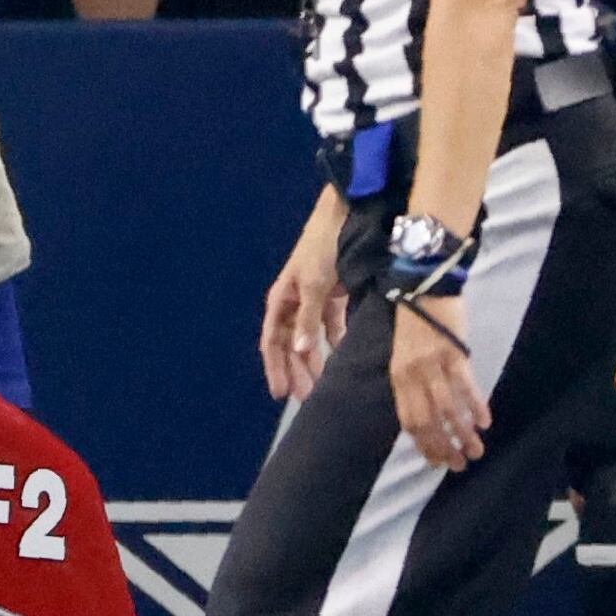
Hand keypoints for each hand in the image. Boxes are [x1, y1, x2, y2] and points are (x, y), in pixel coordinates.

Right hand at [257, 220, 345, 403]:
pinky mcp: (333, 296)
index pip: (272, 342)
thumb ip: (308, 319)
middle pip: (290, 344)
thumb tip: (299, 351)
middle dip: (296, 371)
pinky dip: (335, 342)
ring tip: (324, 384)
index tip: (281, 394)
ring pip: (309, 338)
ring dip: (315, 360)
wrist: (344, 218)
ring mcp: (312, 300)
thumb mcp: (314, 285)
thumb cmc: (322, 248)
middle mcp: (293, 303)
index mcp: (281, 300)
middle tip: (307, 397)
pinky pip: (330, 326)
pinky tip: (344, 356)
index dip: (275, 368)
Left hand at [388, 298, 487, 469]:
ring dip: (464, 434)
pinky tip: (485, 423)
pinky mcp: (454, 354)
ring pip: (449, 408)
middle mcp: (413, 375)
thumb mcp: (402, 359)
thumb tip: (426, 418)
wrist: (423, 290)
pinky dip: (476, 407)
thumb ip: (411, 386)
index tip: (438, 462)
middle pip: (429, 420)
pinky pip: (465, 386)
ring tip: (476, 451)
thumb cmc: (414, 326)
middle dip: (444, 446)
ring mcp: (434, 365)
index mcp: (398, 378)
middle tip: (460, 464)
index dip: (424, 444)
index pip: (409, 421)